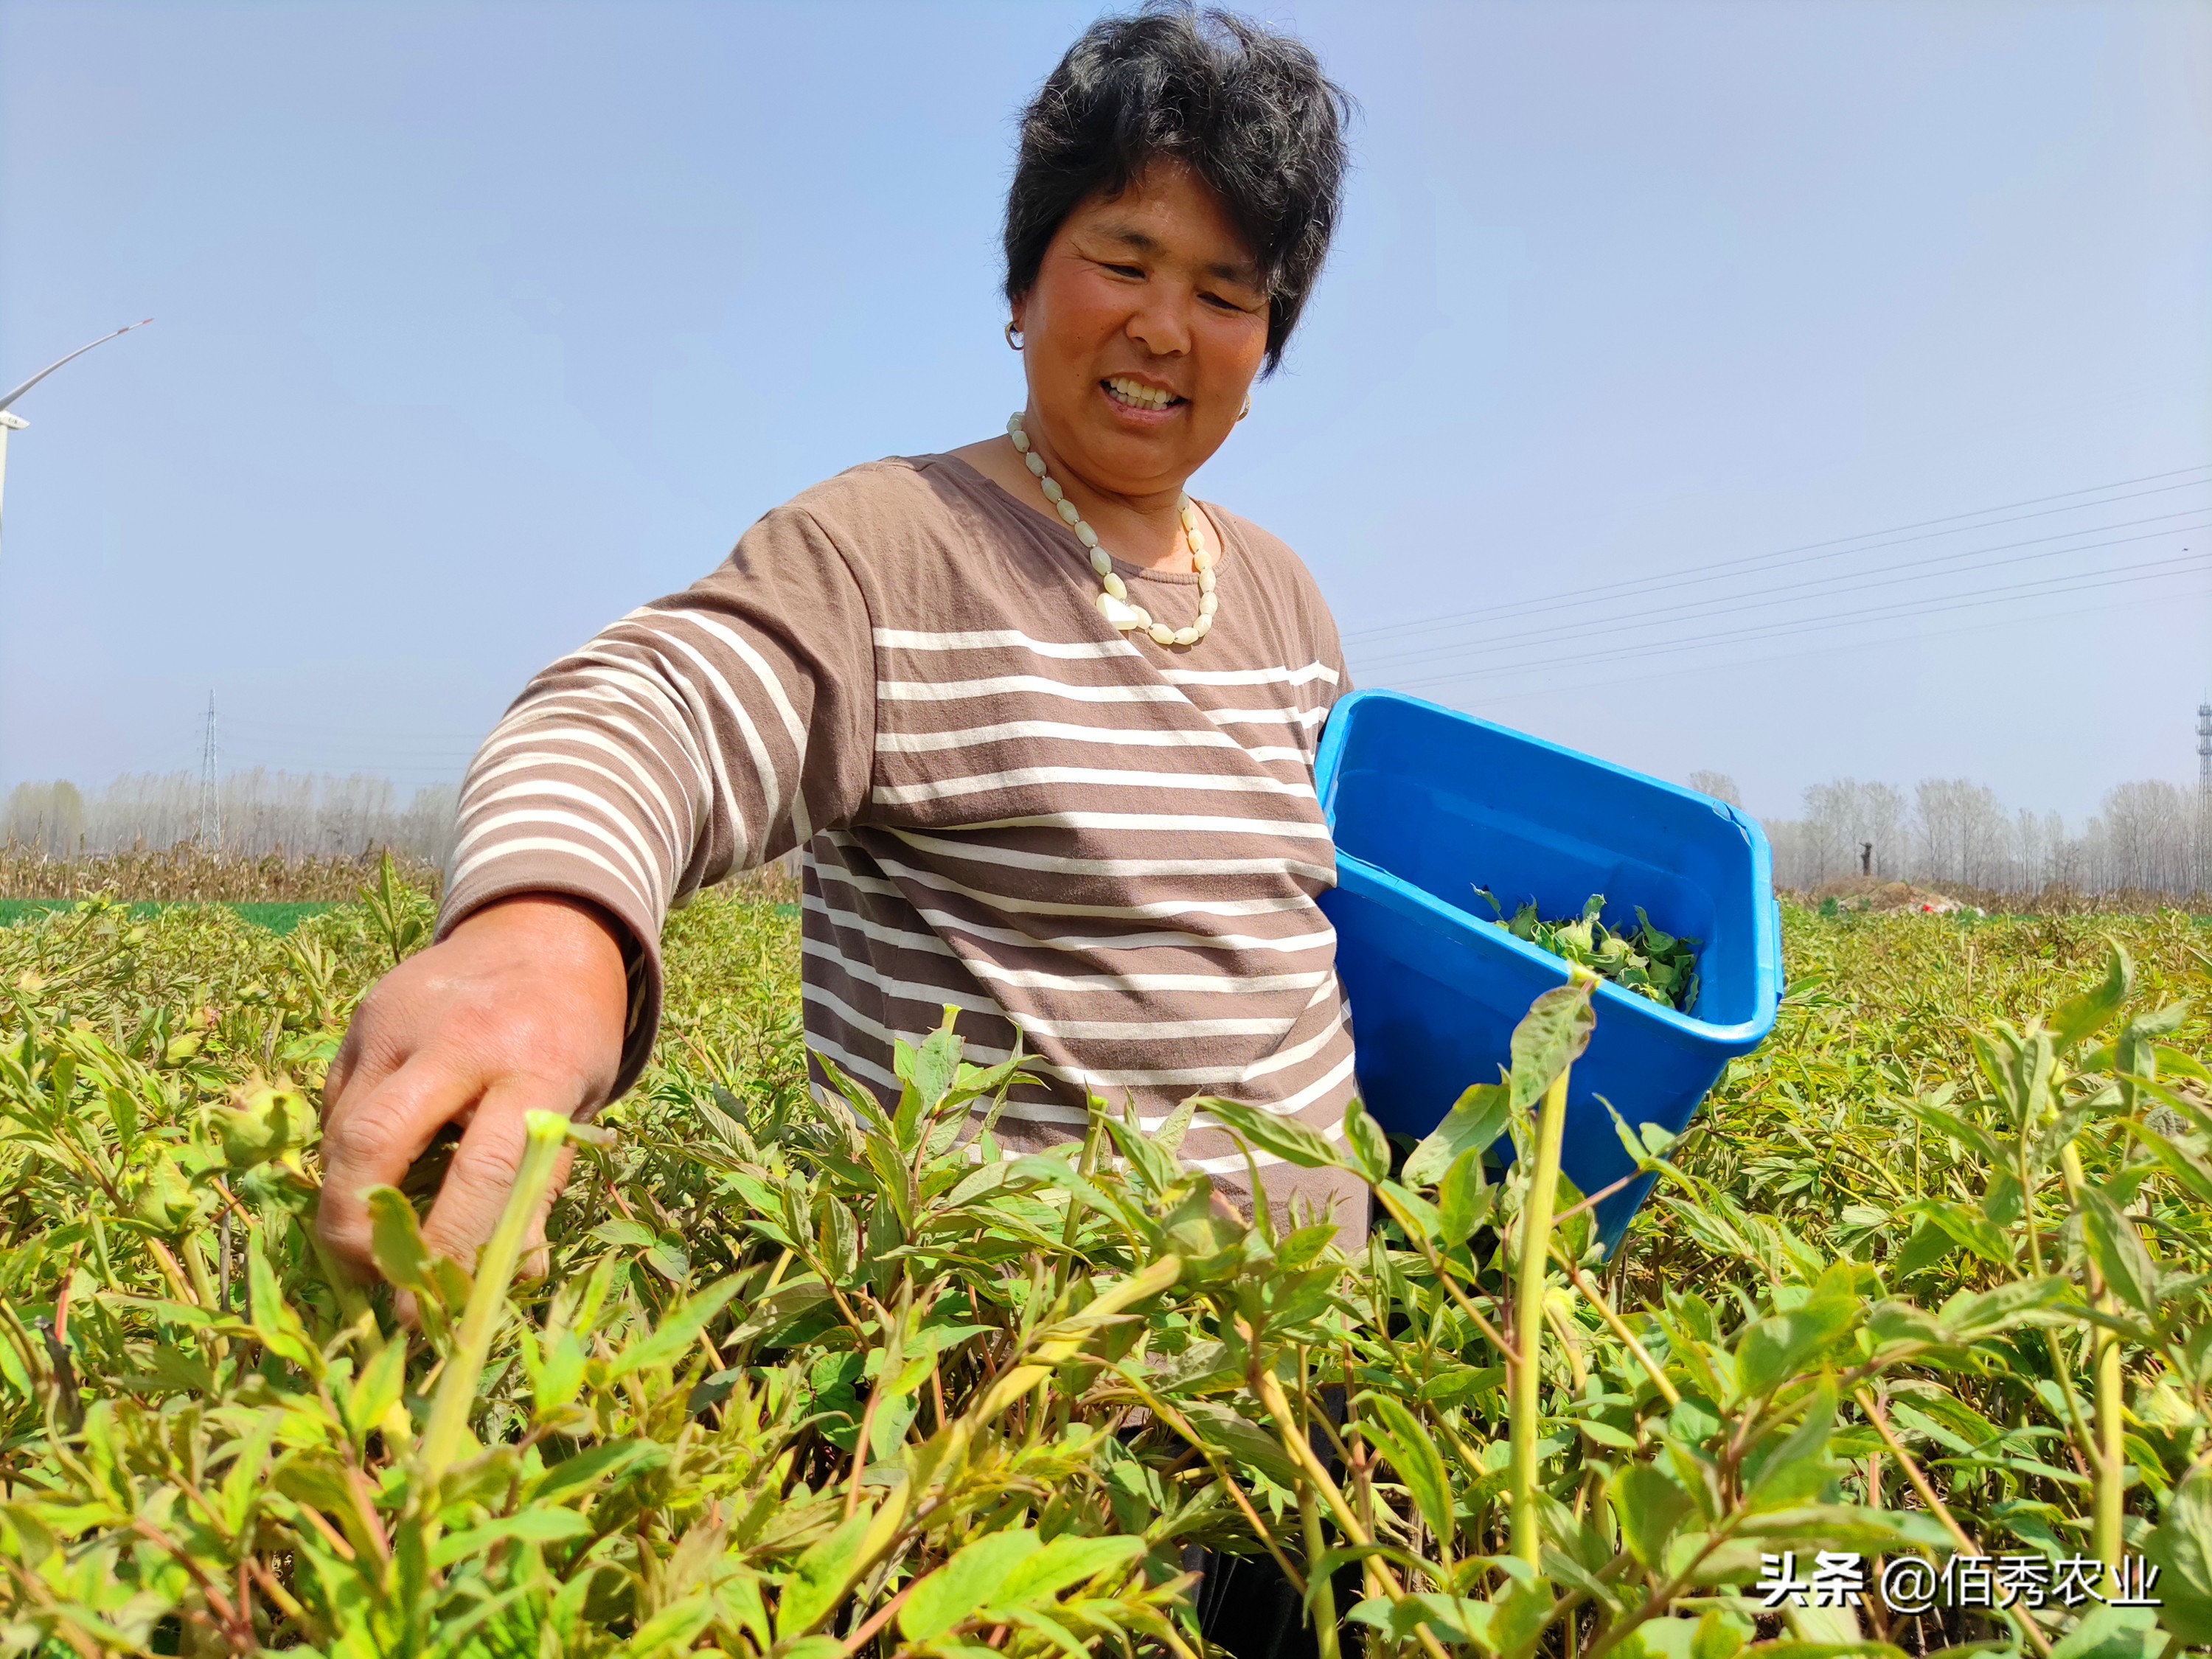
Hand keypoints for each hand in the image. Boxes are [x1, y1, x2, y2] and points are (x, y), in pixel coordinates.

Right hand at [316, 894, 628, 1294]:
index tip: (424, 1311)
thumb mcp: (580, 1103)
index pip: (483, 1174)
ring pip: (340, 1131)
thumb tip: (508, 1280)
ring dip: (345, 1200)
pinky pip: (335, 1104)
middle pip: (374, 1145)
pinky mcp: (363, 1018)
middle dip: (355, 1232)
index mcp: (535, 1064)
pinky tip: (375, 1172)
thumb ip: (540, 1186)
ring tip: (372, 1246)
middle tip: (369, 1284)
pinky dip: (345, 1152)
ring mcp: (399, 1021)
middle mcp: (459, 1038)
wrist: (545, 931)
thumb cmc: (573, 1032)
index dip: (447, 1252)